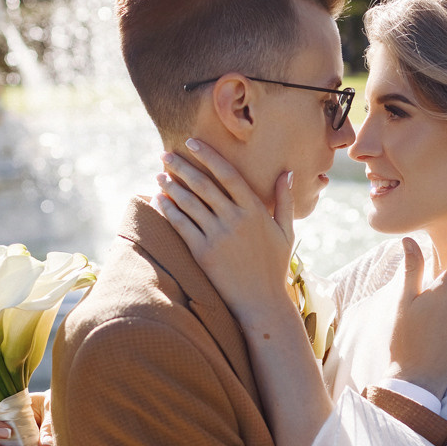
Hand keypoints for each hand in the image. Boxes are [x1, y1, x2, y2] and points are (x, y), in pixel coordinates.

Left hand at [154, 140, 294, 324]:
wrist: (261, 302)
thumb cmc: (275, 266)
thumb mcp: (286, 231)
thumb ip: (285, 200)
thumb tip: (287, 171)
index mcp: (255, 210)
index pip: (227, 174)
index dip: (208, 156)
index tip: (191, 143)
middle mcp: (235, 219)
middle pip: (202, 185)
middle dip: (181, 167)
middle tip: (165, 154)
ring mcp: (218, 236)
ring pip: (188, 203)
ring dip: (171, 187)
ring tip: (159, 176)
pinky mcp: (203, 253)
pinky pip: (181, 226)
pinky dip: (168, 210)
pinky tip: (159, 200)